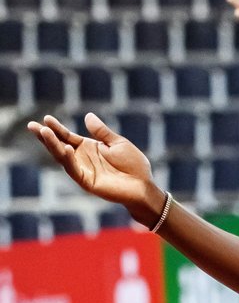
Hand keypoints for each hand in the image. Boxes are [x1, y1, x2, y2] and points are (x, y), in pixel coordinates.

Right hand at [27, 114, 162, 224]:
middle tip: (31, 125)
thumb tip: (87, 116)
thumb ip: (102, 132)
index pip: (67, 137)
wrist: (143, 185)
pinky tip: (66, 148)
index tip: (46, 118)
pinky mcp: (87, 181)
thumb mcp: (118, 143)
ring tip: (43, 132)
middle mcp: (82, 159)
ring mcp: (83, 170)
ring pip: (62, 157)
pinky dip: (69, 159)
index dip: (57, 128)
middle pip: (59, 146)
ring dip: (53, 145)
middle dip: (45, 136)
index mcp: (88, 148)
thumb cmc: (134, 165)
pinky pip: (74, 169)